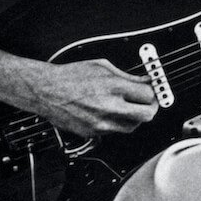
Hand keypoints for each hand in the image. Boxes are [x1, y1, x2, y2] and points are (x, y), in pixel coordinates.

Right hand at [19, 58, 158, 136]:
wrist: (45, 91)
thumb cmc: (71, 75)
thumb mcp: (103, 66)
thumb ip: (128, 76)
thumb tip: (146, 80)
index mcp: (114, 87)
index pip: (148, 95)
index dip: (154, 92)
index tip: (154, 90)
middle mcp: (109, 107)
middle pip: (146, 115)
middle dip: (151, 108)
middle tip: (148, 102)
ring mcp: (100, 123)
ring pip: (132, 127)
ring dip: (135, 117)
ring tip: (129, 106)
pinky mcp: (91, 133)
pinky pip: (114, 131)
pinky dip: (118, 123)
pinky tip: (111, 112)